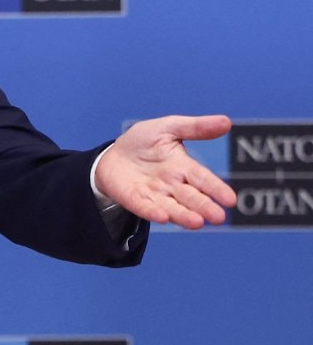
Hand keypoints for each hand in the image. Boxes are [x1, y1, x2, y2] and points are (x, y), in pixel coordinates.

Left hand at [94, 114, 235, 228]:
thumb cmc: (144, 141)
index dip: (216, 188)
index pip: (203, 178)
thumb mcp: (168, 127)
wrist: (113, 153)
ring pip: (172, 207)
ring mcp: (154, 194)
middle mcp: (172, 185)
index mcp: (183, 167)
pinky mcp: (134, 200)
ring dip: (183, 216)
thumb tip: (226, 121)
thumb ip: (195, 127)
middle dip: (204, 207)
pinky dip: (153, 212)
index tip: (230, 200)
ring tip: (197, 223)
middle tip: (218, 218)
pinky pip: (144, 207)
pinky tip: (162, 217)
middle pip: (191, 197)